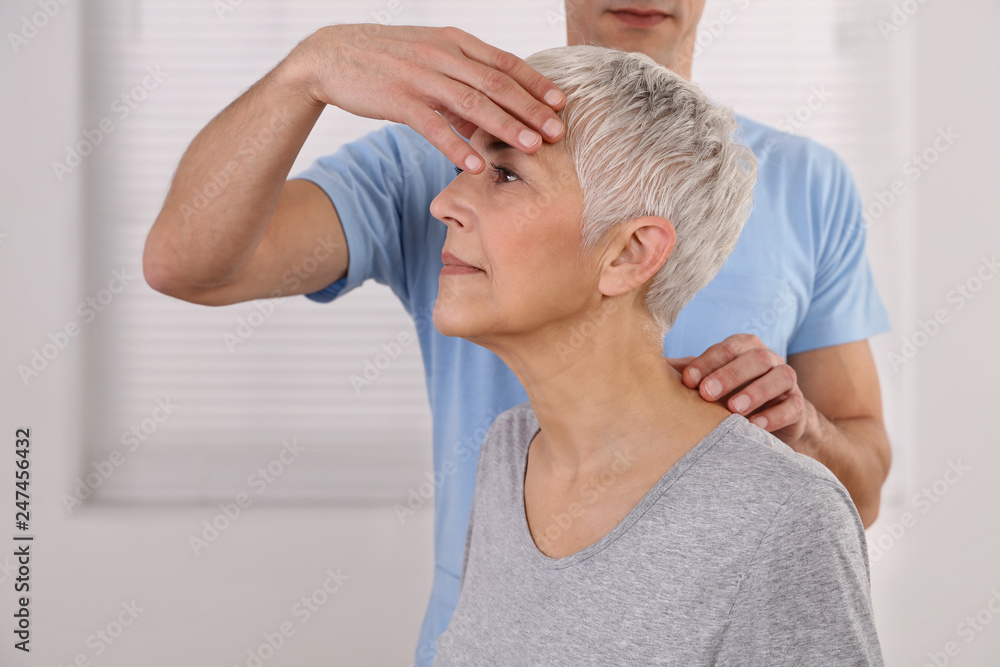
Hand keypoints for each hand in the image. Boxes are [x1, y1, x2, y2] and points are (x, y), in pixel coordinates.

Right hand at [291, 24, 565, 172]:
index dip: (535, 83)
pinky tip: (477, 164)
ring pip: (472, 104)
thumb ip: (458, 83)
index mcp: (453, 42)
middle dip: (530, 109)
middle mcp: (442, 55)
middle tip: (556, 132)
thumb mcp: (427, 59)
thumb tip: (486, 116)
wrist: (329, 56)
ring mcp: (421, 76)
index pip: (504, 63)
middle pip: (496, 85)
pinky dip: (457, 146)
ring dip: (505, 127)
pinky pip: (434, 126)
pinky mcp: (398, 99)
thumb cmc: (383, 60)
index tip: (560, 103)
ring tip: (530, 148)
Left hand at [667, 334, 811, 444]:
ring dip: (755, 392)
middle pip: (754, 358)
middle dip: (729, 374)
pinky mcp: (798, 406)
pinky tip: (756, 426)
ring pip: (779, 377)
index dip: (707, 362)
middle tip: (706, 394)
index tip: (687, 381)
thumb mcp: (706, 383)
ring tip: (733, 410)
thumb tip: (644, 369)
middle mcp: (768, 359)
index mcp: (743, 348)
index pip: (727, 348)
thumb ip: (684, 374)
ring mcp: (786, 381)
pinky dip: (775, 415)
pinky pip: (793, 407)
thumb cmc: (728, 396)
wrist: (770, 421)